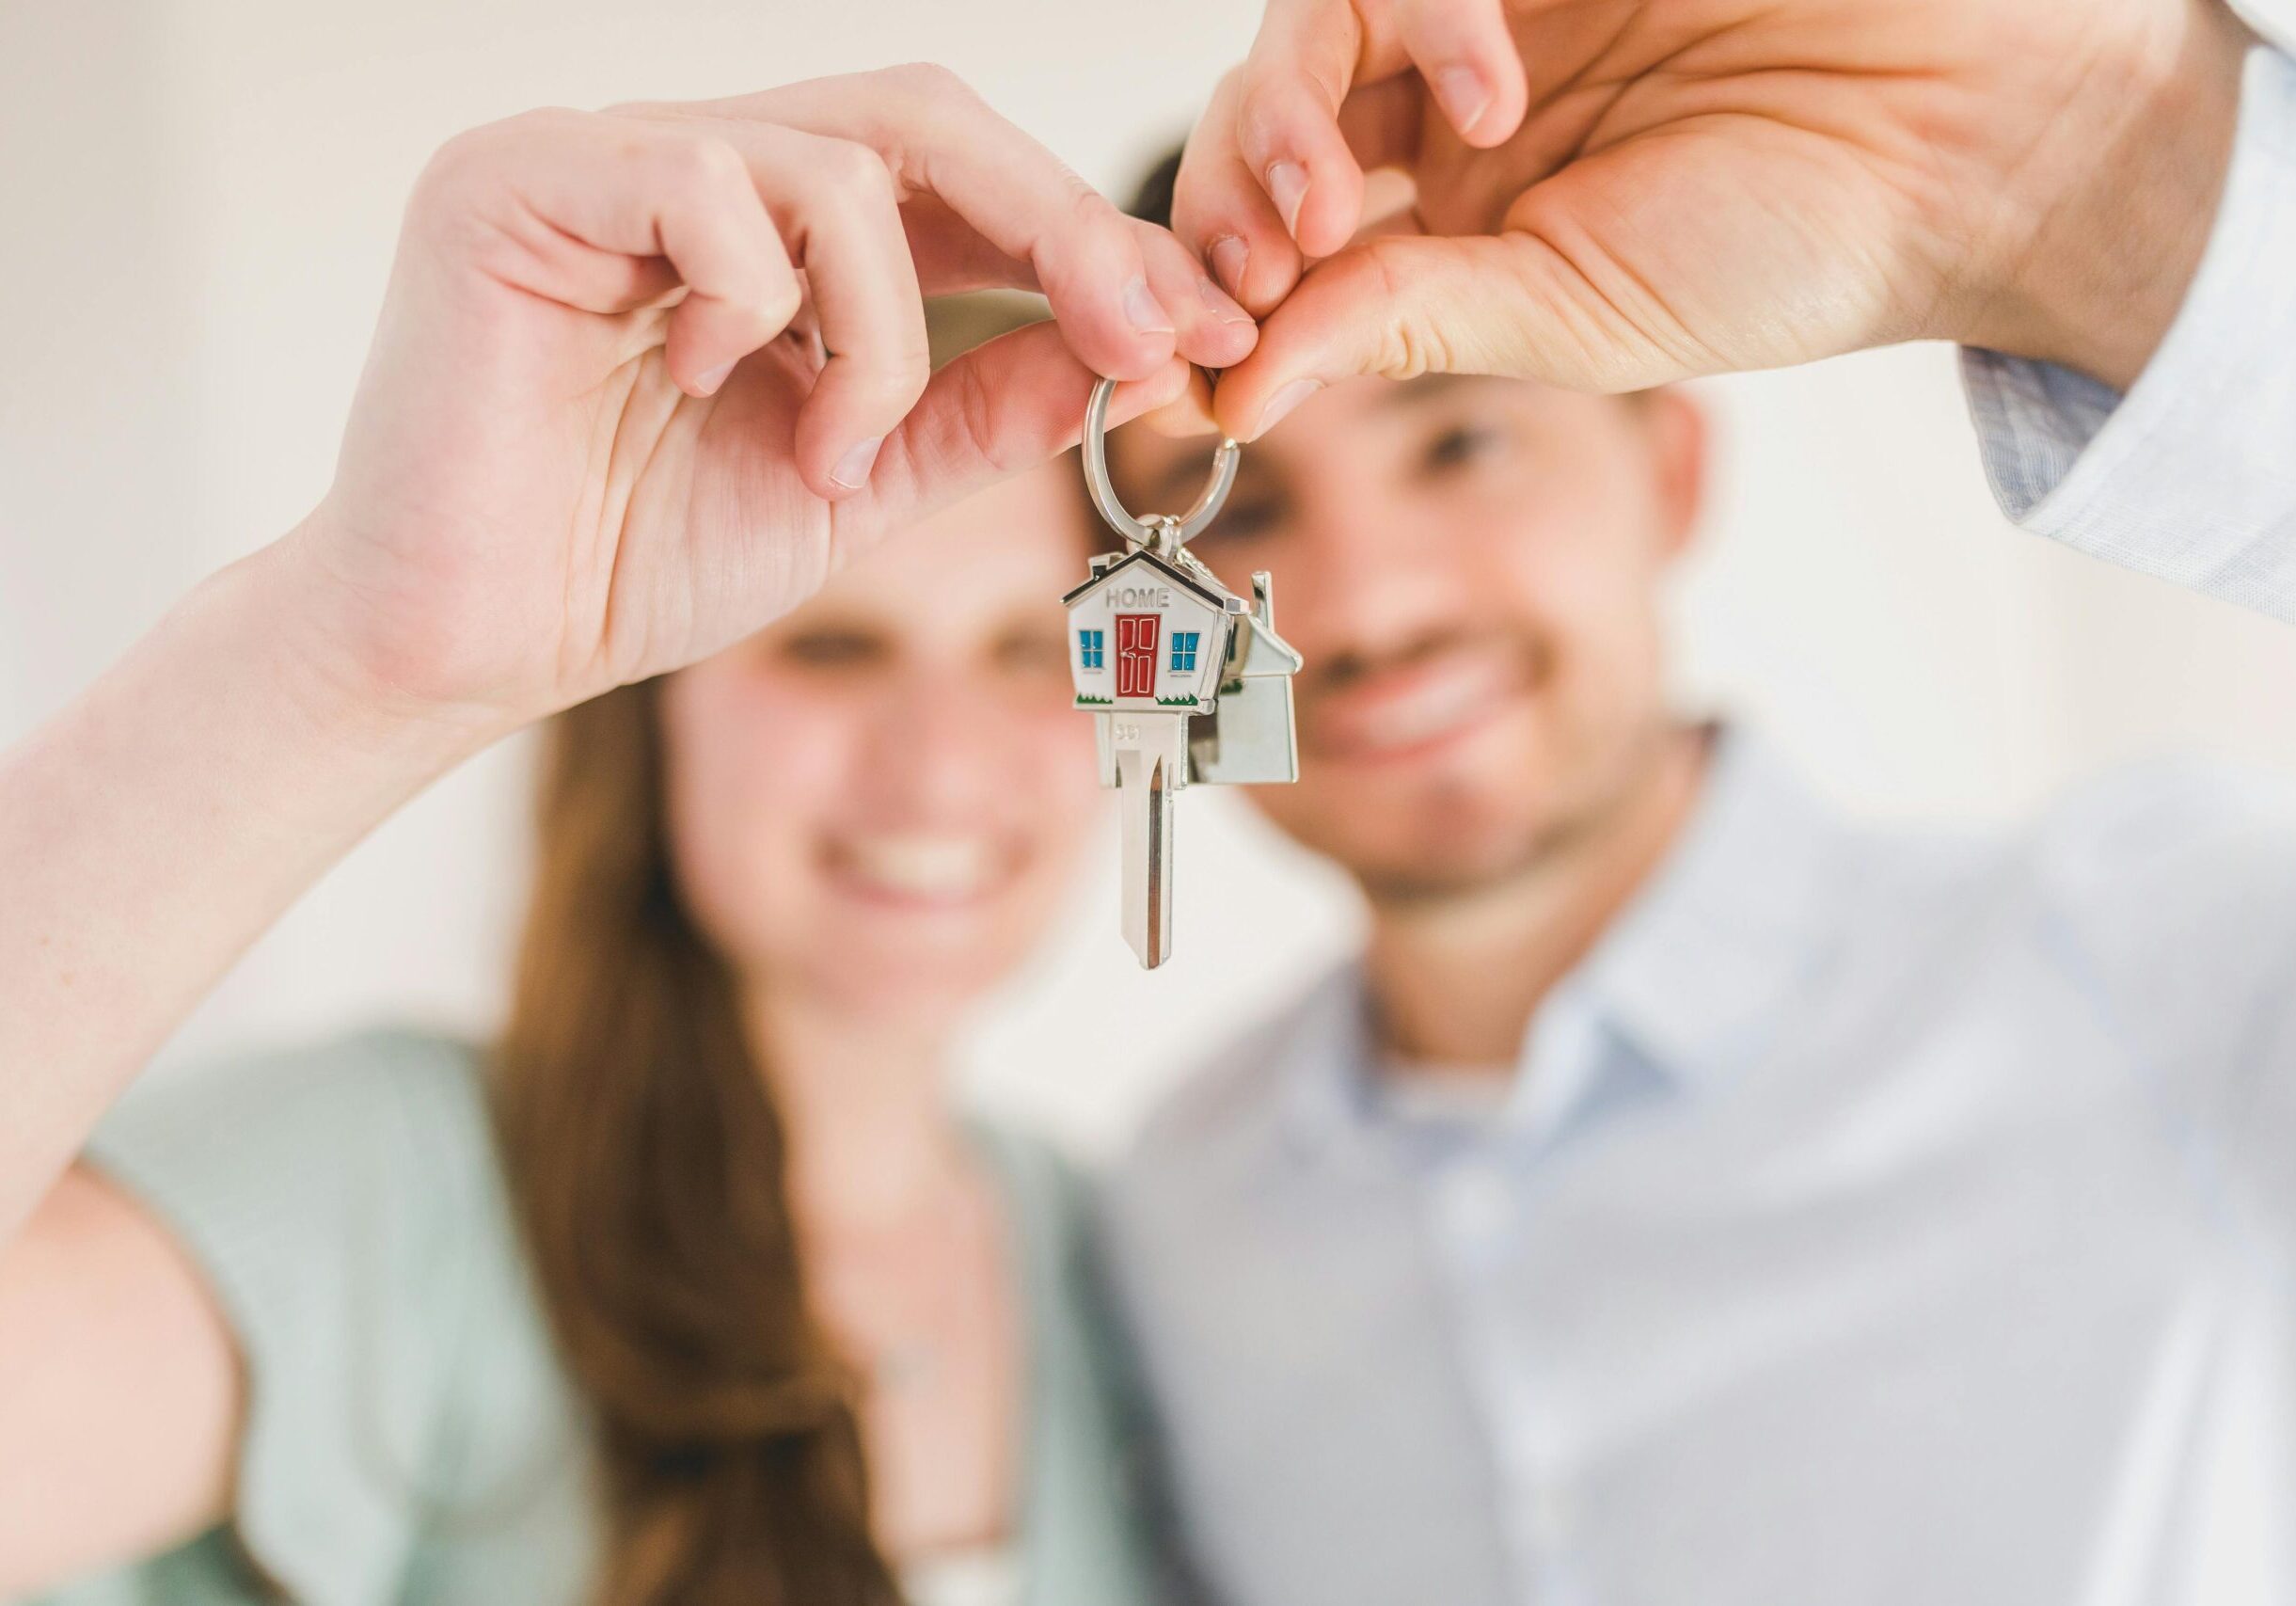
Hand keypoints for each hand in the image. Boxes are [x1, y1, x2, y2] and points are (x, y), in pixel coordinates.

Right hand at [292, 66, 1256, 728]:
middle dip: (1060, 229)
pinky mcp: (517, 179)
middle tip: (1144, 334)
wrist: (468, 646)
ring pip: (834, 164)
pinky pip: (704, 184)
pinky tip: (704, 388)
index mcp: (769, 228)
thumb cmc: (633, 562)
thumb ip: (977, 411)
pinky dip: (756, 304)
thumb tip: (1123, 352)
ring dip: (883, 333)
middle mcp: (690, 165)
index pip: (957, 180)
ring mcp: (602, 157)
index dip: (1088, 242)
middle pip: (923, 117)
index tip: (1199, 333)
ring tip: (831, 454)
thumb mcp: (858, 486)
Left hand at [1172, 0, 2250, 434]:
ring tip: (1339, 202)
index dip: (1209, 288)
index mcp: (1450, 223)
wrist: (1963, 138)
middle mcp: (1448, 113)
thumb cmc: (1789, 248)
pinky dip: (1421, 14)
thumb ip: (1398, 326)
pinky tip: (1492, 91)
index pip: (1276, 239)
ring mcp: (1488, 14)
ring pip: (1309, 25)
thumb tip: (1228, 399)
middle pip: (1261, 121)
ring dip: (1290, 113)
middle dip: (1226, 202)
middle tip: (1259, 270)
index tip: (1182, 361)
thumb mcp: (1568, 319)